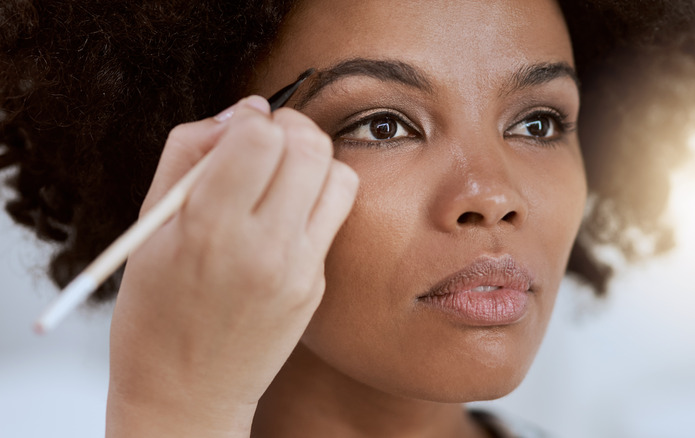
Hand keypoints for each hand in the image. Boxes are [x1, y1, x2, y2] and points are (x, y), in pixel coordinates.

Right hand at [106, 96, 357, 436]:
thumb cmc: (153, 311)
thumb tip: (241, 111)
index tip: (234, 134)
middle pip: (308, 145)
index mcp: (210, 230)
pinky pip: (337, 214)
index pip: (259, 136)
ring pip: (338, 174)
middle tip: (264, 143)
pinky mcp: (317, 283)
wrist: (187, 393)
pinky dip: (318, 196)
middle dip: (287, 127)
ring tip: (280, 175)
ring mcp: (299, 268)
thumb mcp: (148, 228)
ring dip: (312, 159)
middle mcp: (264, 247)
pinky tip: (289, 210)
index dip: (248, 120)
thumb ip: (188, 156)